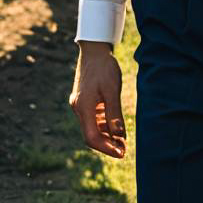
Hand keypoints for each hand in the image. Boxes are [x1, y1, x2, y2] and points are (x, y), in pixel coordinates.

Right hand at [69, 41, 127, 158]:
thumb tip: (119, 136)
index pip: (92, 137)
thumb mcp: (112, 89)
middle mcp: (78, 108)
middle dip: (107, 144)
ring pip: (92, 127)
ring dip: (106, 135)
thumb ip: (114, 113)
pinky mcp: (84, 100)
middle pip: (91, 134)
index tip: (121, 153)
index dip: (106, 148)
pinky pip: (92, 118)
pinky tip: (115, 127)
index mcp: (84, 107)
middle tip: (124, 150)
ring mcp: (80, 104)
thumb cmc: (104, 67)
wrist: (93, 49)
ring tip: (122, 141)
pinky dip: (103, 125)